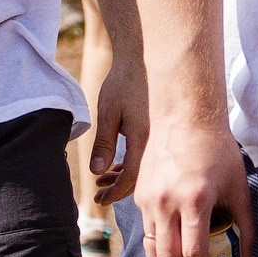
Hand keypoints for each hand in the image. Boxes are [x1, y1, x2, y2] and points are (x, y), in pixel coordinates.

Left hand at [81, 39, 148, 205]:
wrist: (151, 55)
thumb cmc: (127, 79)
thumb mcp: (109, 110)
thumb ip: (104, 142)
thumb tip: (96, 171)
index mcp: (144, 139)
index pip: (131, 178)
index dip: (115, 192)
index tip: (100, 200)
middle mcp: (157, 142)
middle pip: (141, 178)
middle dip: (119, 189)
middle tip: (100, 195)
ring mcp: (161, 136)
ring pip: (146, 167)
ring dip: (124, 176)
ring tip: (104, 179)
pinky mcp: (160, 129)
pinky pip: (149, 155)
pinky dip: (133, 163)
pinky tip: (118, 164)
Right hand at [133, 115, 251, 256]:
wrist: (183, 114)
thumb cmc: (217, 149)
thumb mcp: (238, 186)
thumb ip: (244, 224)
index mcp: (195, 200)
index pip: (195, 252)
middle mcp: (167, 203)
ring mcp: (149, 200)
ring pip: (151, 251)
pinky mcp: (140, 196)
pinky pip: (147, 235)